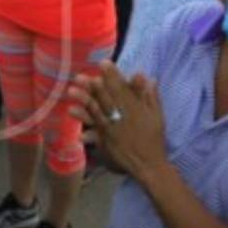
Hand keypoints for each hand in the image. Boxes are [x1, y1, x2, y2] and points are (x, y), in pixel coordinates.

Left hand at [68, 61, 168, 180]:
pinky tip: (75, 126)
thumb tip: (150, 78)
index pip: (122, 88)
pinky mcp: (106, 142)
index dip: (112, 75)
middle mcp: (122, 117)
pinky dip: (86, 131)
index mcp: (134, 108)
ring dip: (83, 102)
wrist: (151, 164)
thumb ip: (151, 97)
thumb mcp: (157, 115)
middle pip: (106, 98)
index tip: (103, 62)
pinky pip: (94, 135)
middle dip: (93, 86)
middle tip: (80, 76)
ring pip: (97, 113)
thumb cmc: (154, 139)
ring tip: (71, 93)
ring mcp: (113, 129)